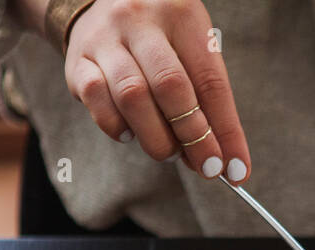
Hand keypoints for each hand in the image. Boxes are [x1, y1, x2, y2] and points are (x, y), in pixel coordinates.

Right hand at [20, 0, 250, 180]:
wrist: (98, 6)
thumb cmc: (160, 39)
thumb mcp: (191, 52)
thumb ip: (206, 101)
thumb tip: (223, 160)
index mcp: (181, 15)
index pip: (211, 81)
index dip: (226, 130)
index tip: (236, 168)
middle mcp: (141, 20)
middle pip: (171, 86)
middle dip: (193, 137)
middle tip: (205, 166)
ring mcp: (105, 38)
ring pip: (132, 97)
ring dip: (156, 138)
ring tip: (168, 152)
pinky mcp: (78, 61)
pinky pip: (98, 101)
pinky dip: (118, 128)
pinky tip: (130, 134)